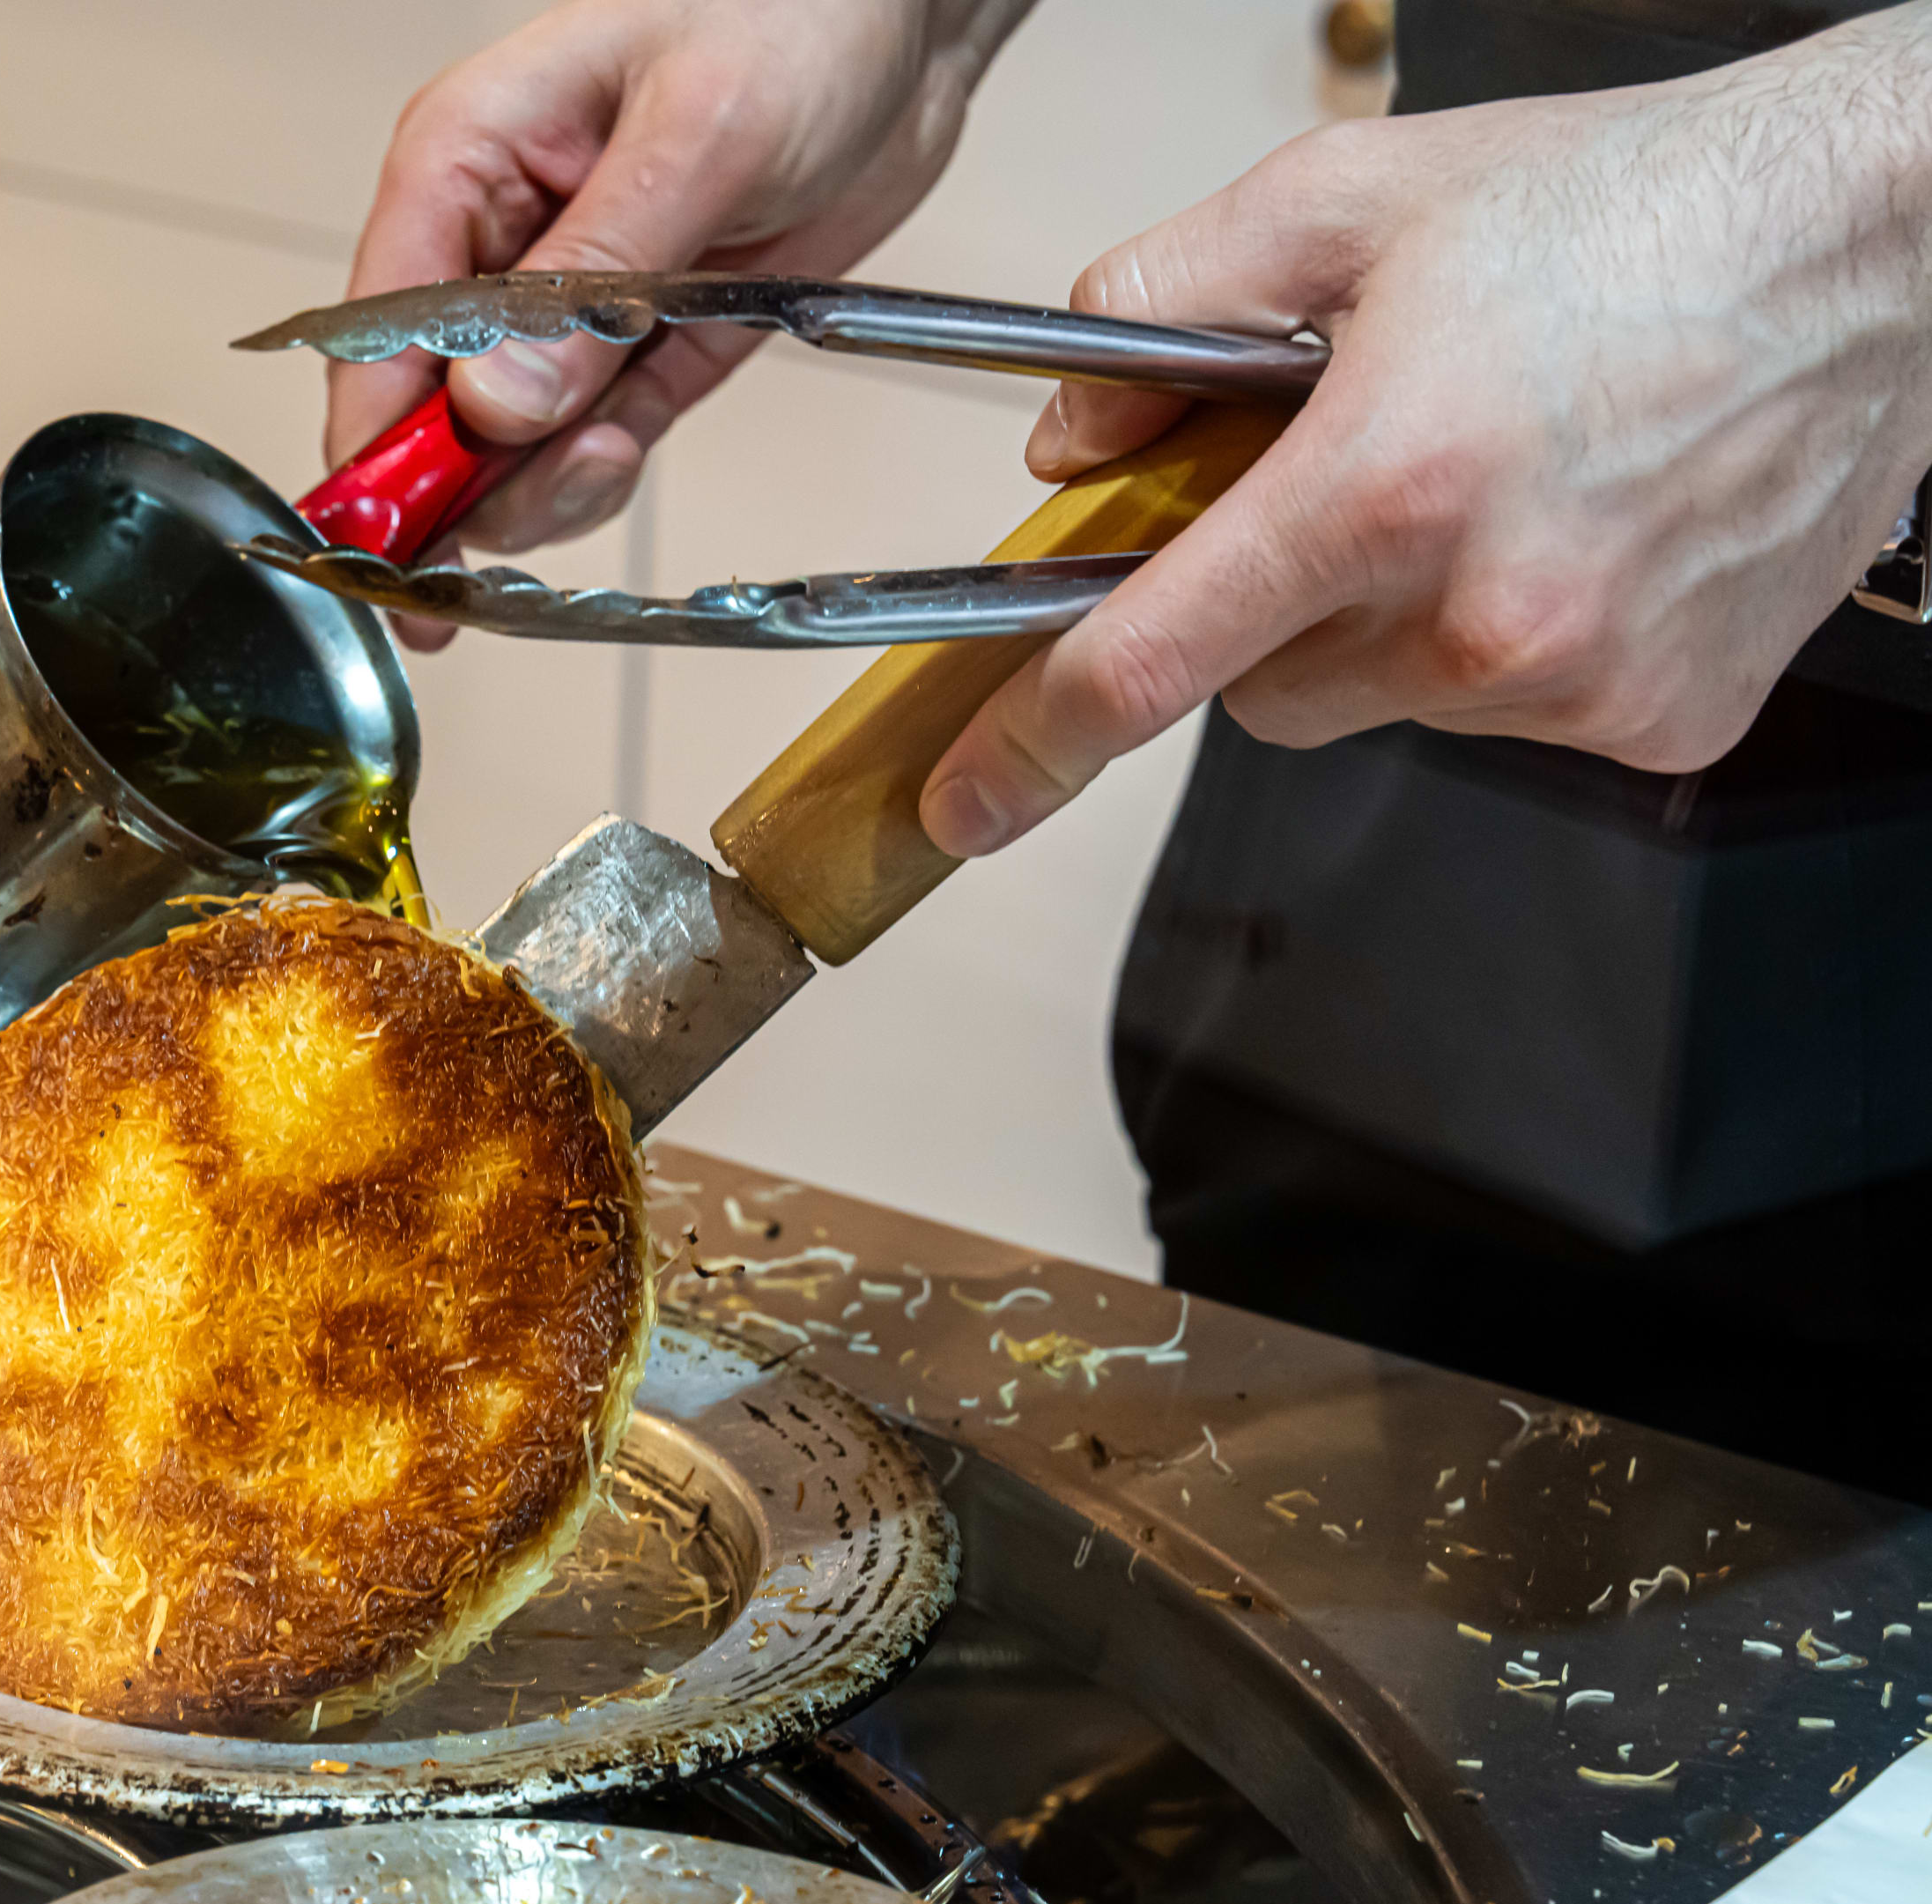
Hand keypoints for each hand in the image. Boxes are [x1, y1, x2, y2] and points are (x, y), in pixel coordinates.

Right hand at [333, 0, 1037, 639]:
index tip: (388, 534)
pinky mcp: (641, 341)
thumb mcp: (697, 133)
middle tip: (497, 542)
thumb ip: (595, 278)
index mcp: (467, 155)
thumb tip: (498, 405)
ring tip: (597, 469)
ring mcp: (567, 300)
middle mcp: (499, 236)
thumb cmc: (798, 12)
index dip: (373, 440)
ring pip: (504, 443)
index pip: (378, 324)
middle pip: (425, 403)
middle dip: (454, 487)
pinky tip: (611, 465)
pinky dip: (595, 474)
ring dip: (535, 490)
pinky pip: (590, 439)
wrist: (913, 24)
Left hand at [920, 9, 1931, 857]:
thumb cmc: (1632, 209)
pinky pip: (1514, 716)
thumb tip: (1067, 438)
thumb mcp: (1350, 199)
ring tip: (1502, 484)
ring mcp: (1580, 681)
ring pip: (1389, 705)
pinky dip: (1516, 646)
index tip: (965, 802)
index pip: (1149, 662)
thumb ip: (1161, 309)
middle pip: (1264, 693)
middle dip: (1271, 615)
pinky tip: (1584, 530)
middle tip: (1354, 492)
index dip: (1033, 744)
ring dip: (1401, 625)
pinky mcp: (1663, 720)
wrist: (1886, 240)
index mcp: (1383, 486)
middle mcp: (1483, 612)